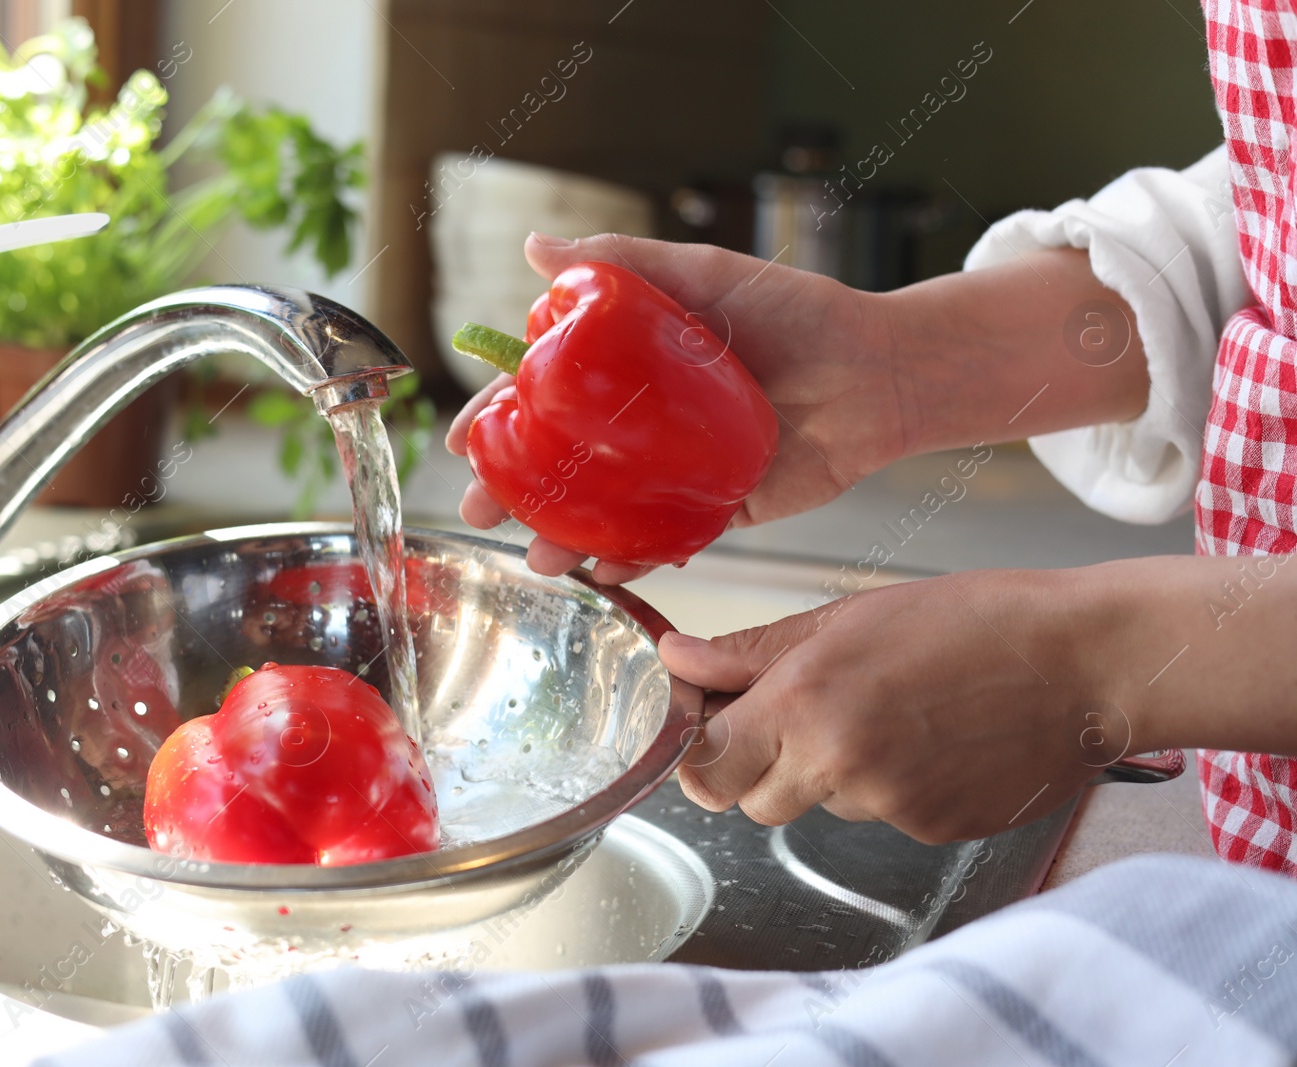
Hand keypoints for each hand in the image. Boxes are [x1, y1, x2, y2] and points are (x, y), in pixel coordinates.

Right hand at [446, 232, 906, 584]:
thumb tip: (534, 247)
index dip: (498, 418)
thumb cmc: (796, 311)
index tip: (461, 444)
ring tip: (538, 555)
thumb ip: (622, 262)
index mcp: (630, 364)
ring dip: (563, 536)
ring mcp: (675, 468)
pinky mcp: (717, 508)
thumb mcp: (705, 274)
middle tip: (480, 513)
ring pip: (603, 510)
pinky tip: (602, 572)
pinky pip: (663, 541)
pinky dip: (632, 561)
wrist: (880, 373)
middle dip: (514, 492)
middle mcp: (644, 420)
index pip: (546, 393)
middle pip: (562, 461)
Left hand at [657, 568, 1125, 843]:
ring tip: (889, 711)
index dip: (699, 751)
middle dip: (759, 765)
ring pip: (818, 804)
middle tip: (802, 712)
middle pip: (751, 801)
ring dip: (830, 770)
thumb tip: (677, 657)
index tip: (711, 728)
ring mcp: (888, 806)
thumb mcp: (847, 618)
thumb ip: (751, 651)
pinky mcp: (932, 831)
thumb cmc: (974, 622)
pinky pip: (880, 816)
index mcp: (805, 703)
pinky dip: (890, 785)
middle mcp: (838, 765)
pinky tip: (929, 739)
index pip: (704, 766)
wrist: (1085, 664)